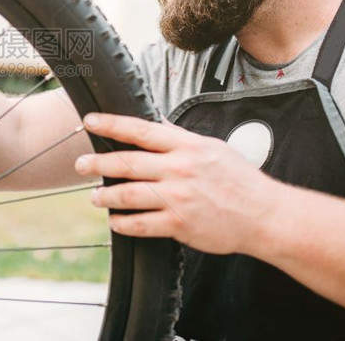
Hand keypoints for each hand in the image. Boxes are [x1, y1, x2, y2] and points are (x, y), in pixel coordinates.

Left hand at [75, 113, 282, 254]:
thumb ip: (179, 137)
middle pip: (127, 163)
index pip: (141, 130)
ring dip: (105, 196)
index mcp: (186, 147)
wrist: (264, 215)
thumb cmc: (239, 180)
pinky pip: (141, 224)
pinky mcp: (180, 225)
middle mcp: (179, 170)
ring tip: (94, 196)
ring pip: (128, 195)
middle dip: (97, 163)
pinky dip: (123, 223)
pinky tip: (115, 221)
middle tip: (80, 164)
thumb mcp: (211, 148)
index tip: (90, 120)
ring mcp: (179, 198)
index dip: (111, 124)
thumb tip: (153, 120)